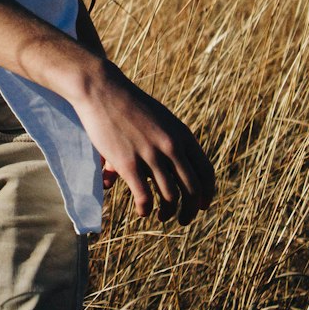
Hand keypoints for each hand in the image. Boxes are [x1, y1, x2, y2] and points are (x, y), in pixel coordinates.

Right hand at [74, 61, 214, 225]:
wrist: (102, 90)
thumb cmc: (130, 104)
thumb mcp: (160, 119)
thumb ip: (171, 141)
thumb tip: (175, 166)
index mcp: (182, 135)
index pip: (205, 172)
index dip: (206, 193)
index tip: (202, 205)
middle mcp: (171, 146)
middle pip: (192, 189)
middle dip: (190, 210)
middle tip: (183, 219)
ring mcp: (150, 155)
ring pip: (170, 197)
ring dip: (168, 213)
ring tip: (162, 217)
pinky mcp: (128, 163)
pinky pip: (144, 197)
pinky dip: (146, 209)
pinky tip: (142, 211)